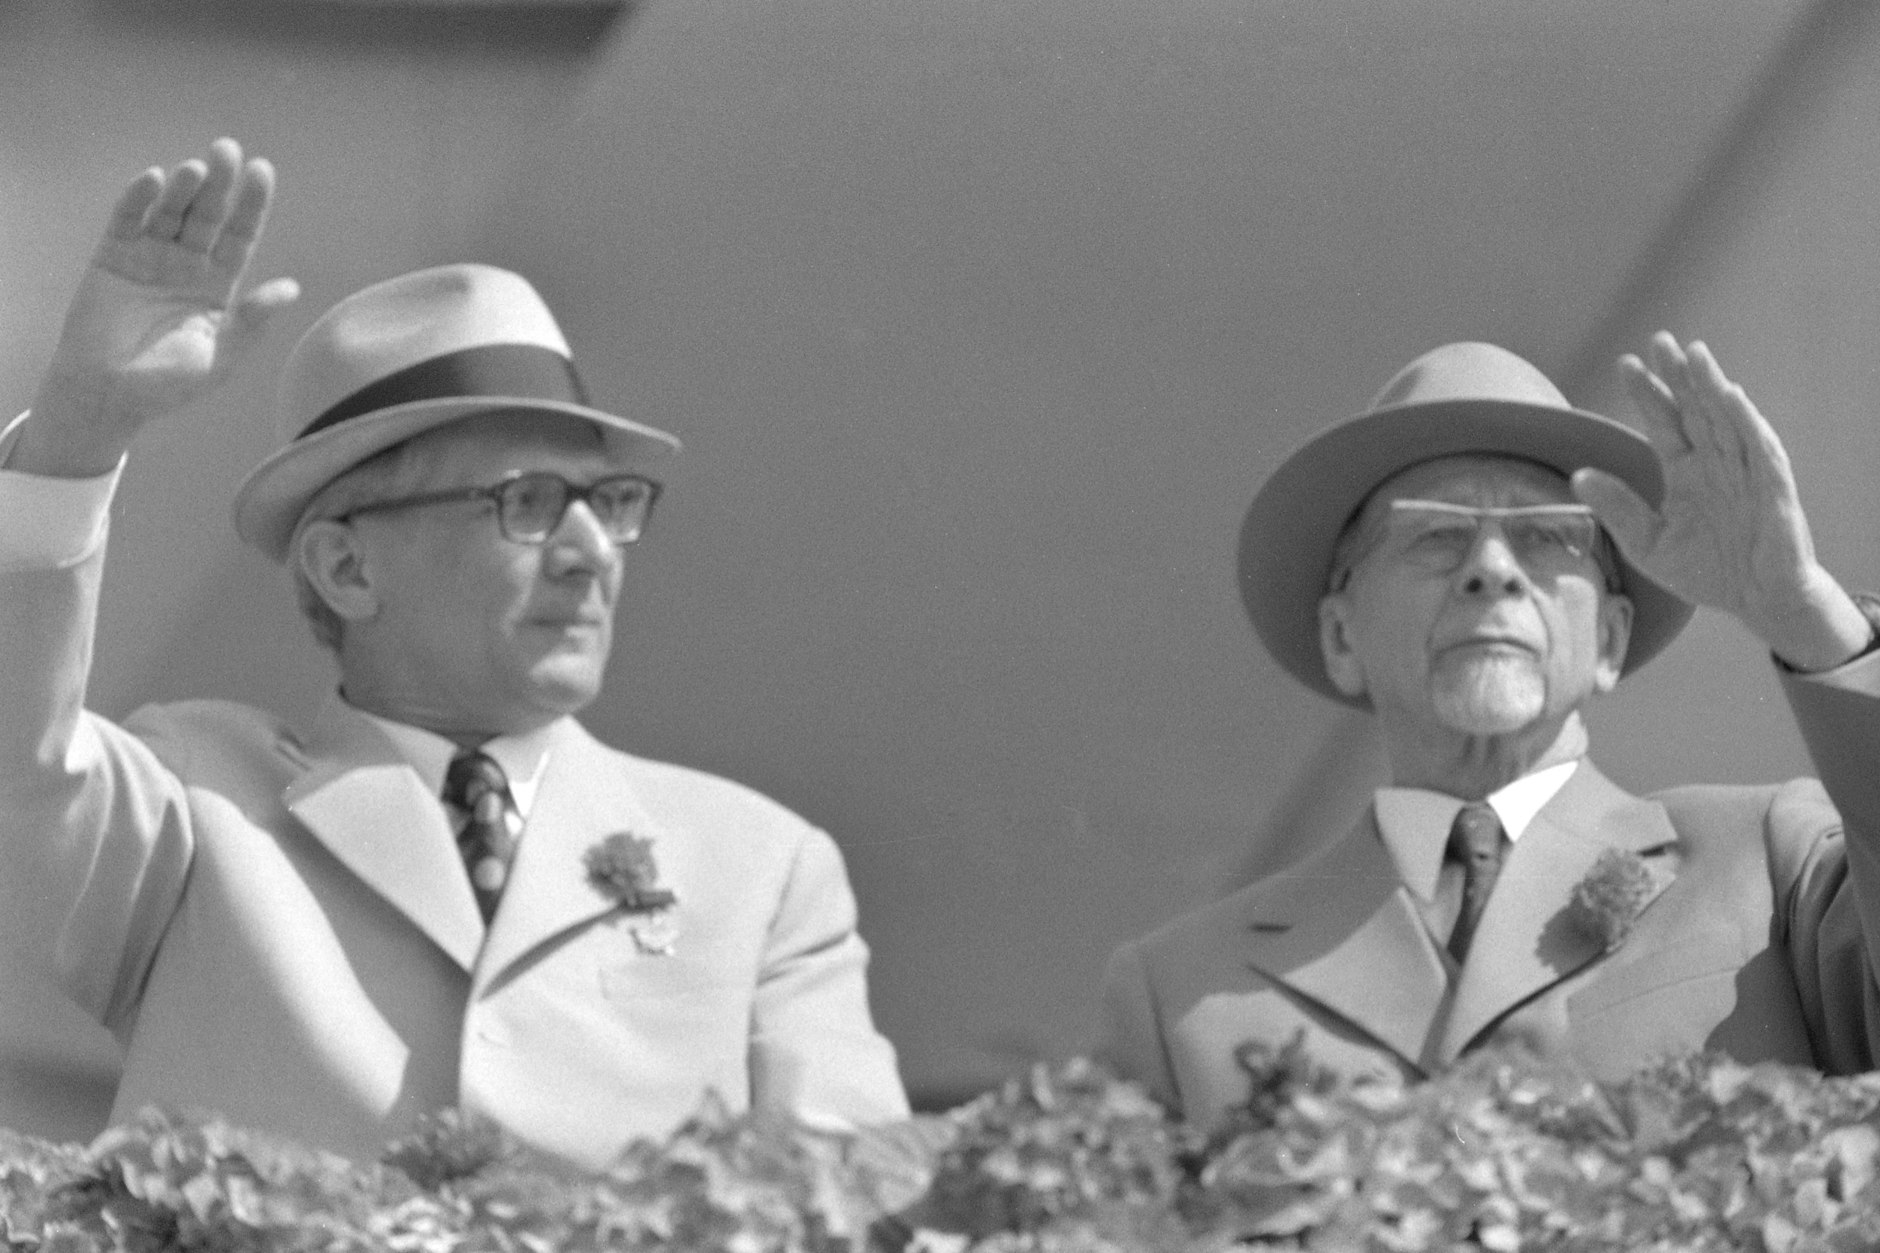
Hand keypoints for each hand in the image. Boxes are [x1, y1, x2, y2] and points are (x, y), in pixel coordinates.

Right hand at [13, 138, 298, 476]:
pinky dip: (139, 199)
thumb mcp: (220, 354)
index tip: (263, 170)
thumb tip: (291, 287)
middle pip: (208, 215)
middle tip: (229, 149)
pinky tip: (156, 180)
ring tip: (197, 169)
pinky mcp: (113, 256)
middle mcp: (187, 264)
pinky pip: (128, 220)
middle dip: (220, 183)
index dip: (251, 204)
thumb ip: (251, 319)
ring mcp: (149, 256)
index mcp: (218, 285)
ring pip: (171, 212)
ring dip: (184, 188)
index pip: (240, 235)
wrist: (110, 395)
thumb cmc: (170, 383)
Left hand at [1570, 331, 1869, 671]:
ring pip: (1726, 417)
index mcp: (1683, 470)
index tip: (1626, 363)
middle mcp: (1714, 462)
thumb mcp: (1647, 543)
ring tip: (1694, 352)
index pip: (1662, 422)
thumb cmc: (1704, 570)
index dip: (1647, 393)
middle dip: (1678, 374)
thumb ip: (1617, 508)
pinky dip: (1746, 421)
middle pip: (1694, 408)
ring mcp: (1744, 470)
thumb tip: (1577, 476)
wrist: (1754, 600)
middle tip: (1659, 339)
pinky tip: (1730, 396)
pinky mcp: (1772, 486)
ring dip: (1711, 385)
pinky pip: (1759, 447)